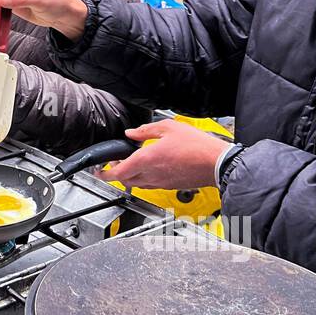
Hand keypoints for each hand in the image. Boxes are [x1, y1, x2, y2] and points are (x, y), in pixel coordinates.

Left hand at [97, 120, 224, 189]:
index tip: (99, 169)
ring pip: (137, 184)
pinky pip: (151, 185)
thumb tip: (131, 133)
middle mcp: (151, 175)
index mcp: (147, 160)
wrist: (216, 163)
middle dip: (116, 173)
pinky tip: (150, 168)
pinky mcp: (170, 186)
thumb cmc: (196, 146)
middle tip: (114, 164)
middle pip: (125, 180)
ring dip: (130, 177)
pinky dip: (144, 179)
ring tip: (131, 165)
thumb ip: (145, 130)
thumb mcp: (168, 128)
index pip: (118, 172)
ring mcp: (161, 183)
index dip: (105, 173)